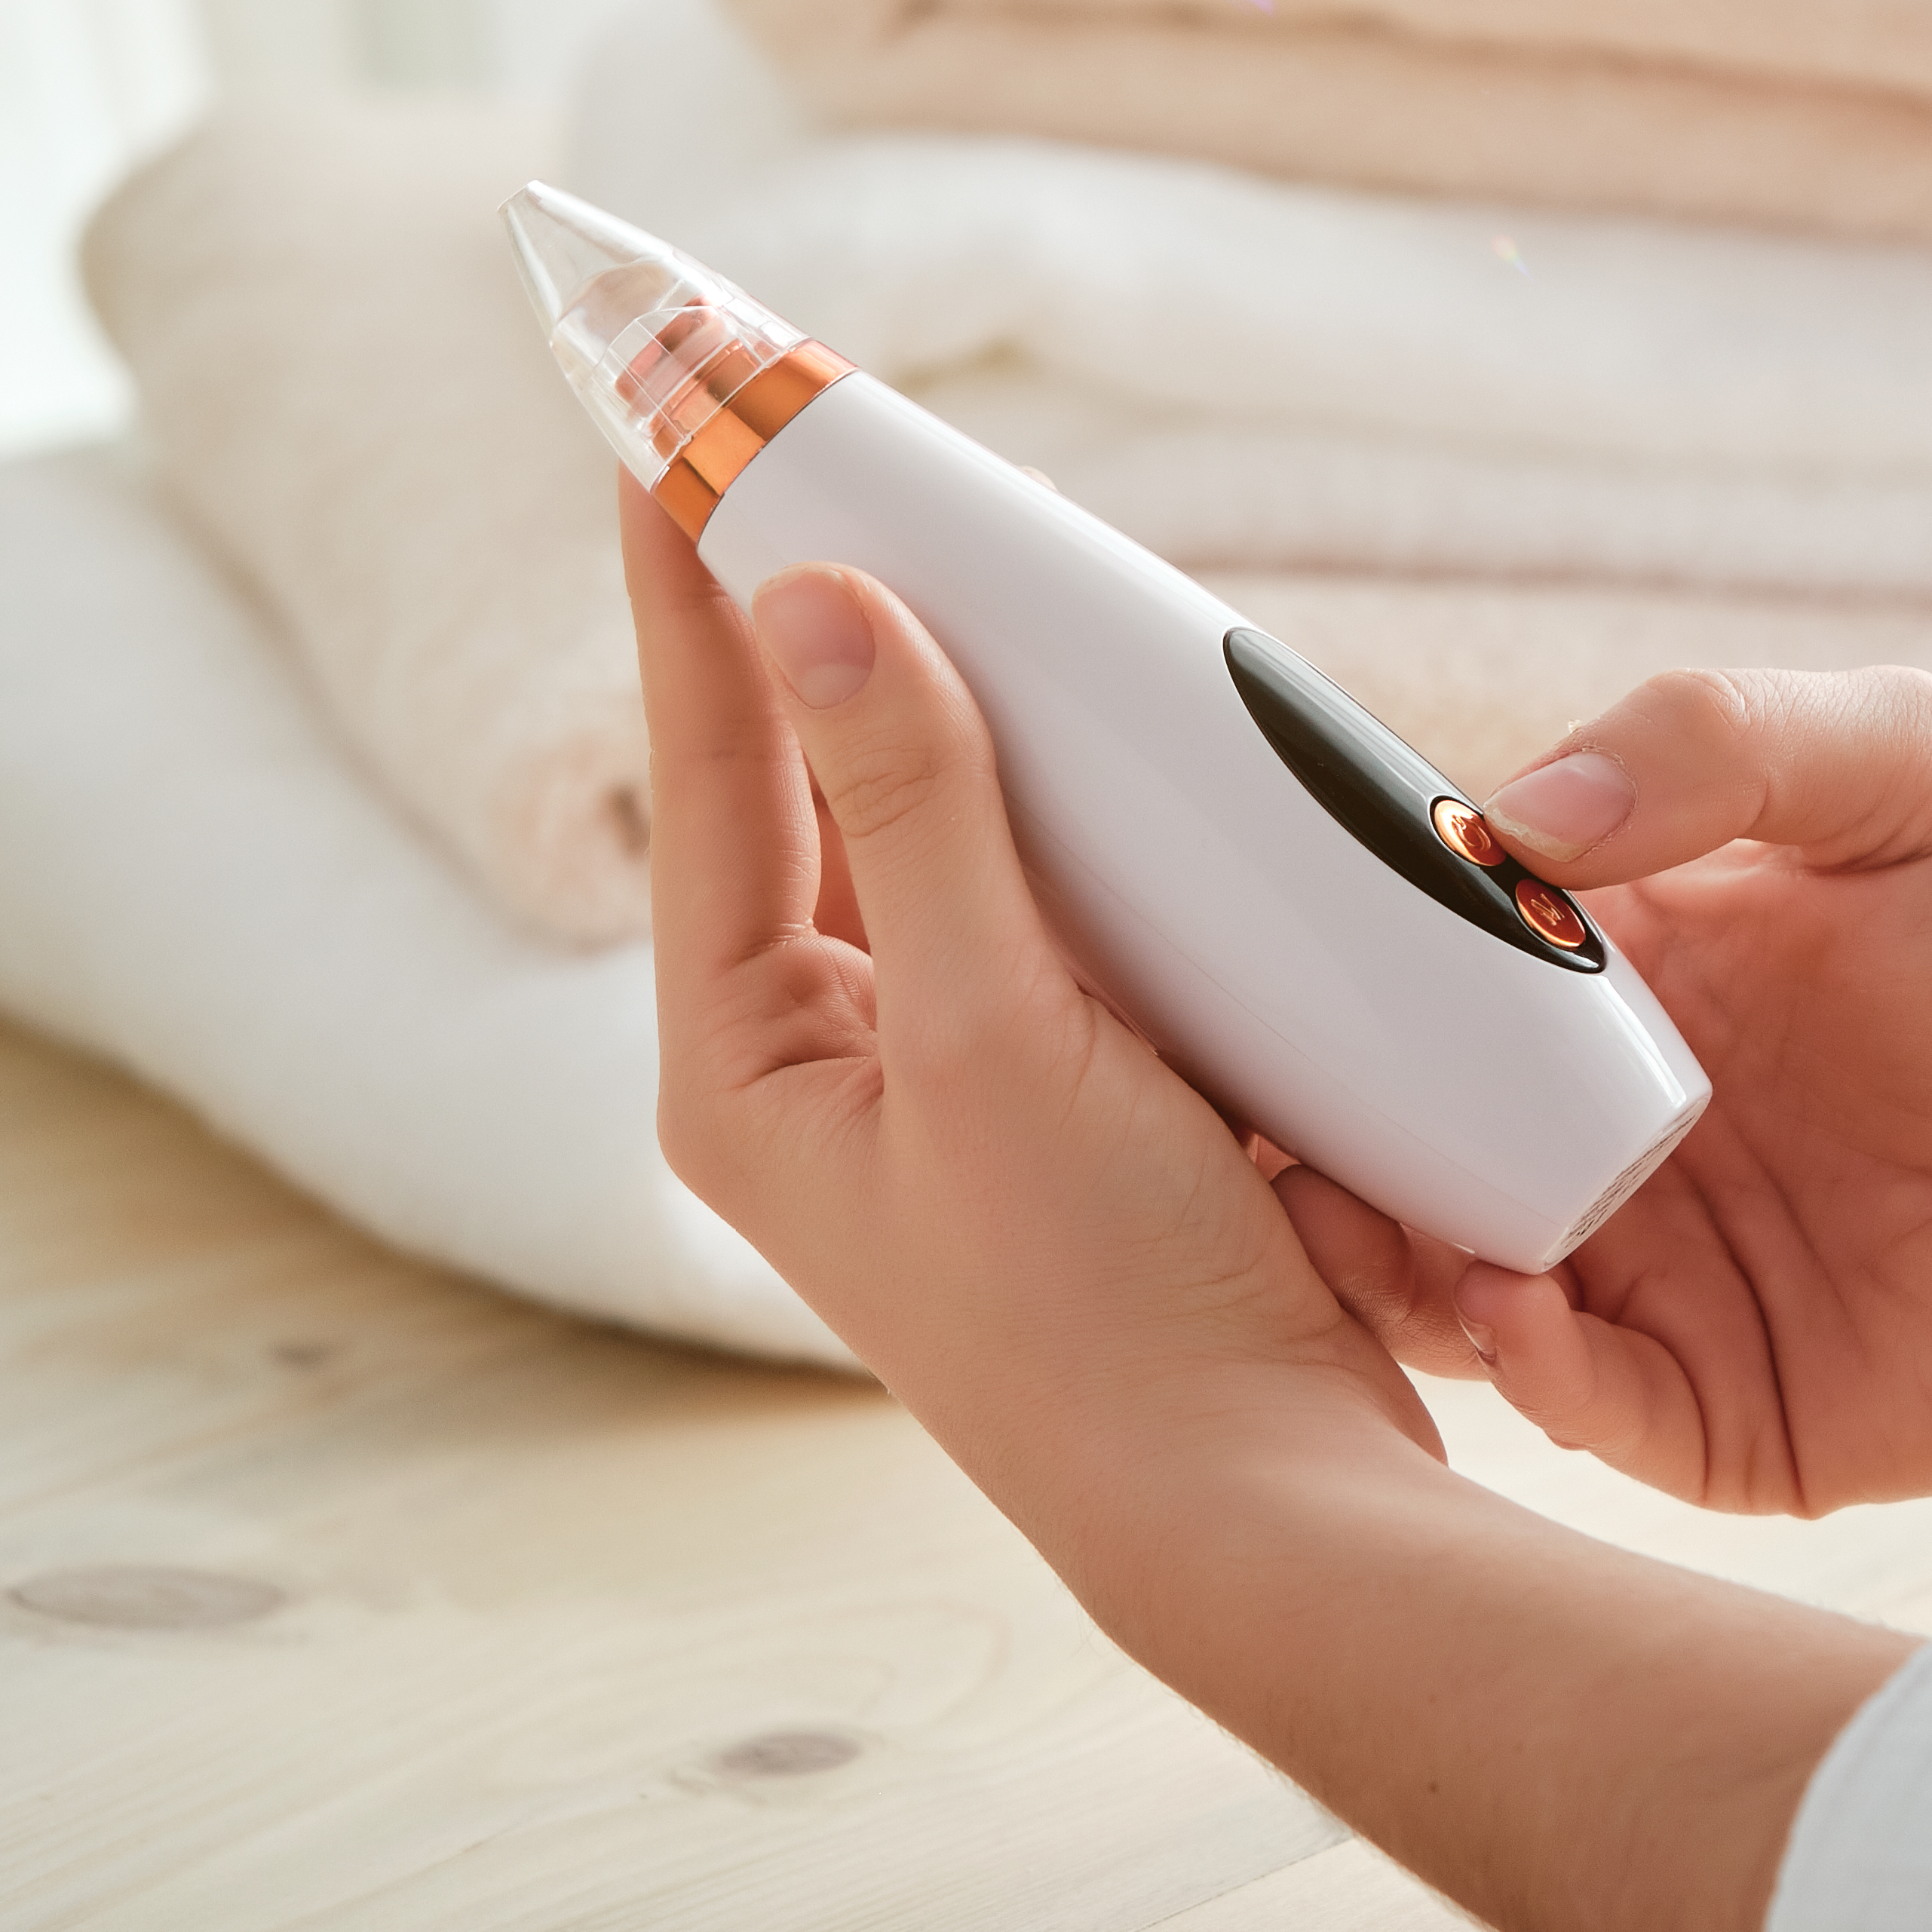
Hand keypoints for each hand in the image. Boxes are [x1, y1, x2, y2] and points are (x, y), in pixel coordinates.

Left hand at [615, 481, 1433, 1510]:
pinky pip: (1047, 901)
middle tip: (810, 446)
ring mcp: (948, 1083)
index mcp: (749, 1066)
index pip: (703, 767)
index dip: (689, 587)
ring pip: (929, 836)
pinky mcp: (1072, 1093)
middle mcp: (826, 1067)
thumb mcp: (1005, 1036)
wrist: (1265, 1508)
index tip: (666, 422)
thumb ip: (918, 809)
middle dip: (815, 622)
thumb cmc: (1110, 1309)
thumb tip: (807, 600)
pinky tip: (1102, 726)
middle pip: (802, 787)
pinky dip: (1068, 804)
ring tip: (942, 547)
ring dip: (949, 703)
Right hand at [1271, 666, 1931, 1514]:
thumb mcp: (1910, 768)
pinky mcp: (1720, 1410)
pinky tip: (1502, 1304)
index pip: (1417, 974)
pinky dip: (1517, 1366)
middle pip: (1396, 1140)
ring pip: (1445, 1283)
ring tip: (1341, 1209)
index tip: (1216, 955)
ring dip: (1376, 1253)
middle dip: (1304, 1131)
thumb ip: (1722, 742)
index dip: (1316, 968)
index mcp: (1623, 975)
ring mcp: (1654, 1276)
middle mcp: (1607, 1132)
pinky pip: (1574, 1403)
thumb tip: (1514, 811)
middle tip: (1234, 1112)